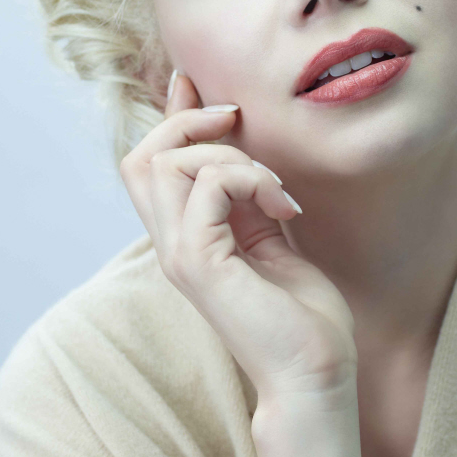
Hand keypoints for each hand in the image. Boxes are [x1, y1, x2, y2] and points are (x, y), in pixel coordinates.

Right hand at [119, 73, 357, 406]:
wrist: (315, 375)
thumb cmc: (303, 318)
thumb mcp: (274, 241)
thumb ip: (249, 201)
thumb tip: (241, 153)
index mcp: (186, 239)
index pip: (152, 164)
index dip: (170, 115)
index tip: (194, 81)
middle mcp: (172, 245)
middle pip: (141, 156)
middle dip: (188, 122)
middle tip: (239, 124)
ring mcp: (180, 255)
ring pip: (166, 162)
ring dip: (229, 156)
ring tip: (275, 190)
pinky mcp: (201, 263)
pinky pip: (209, 185)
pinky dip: (250, 179)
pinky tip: (285, 209)